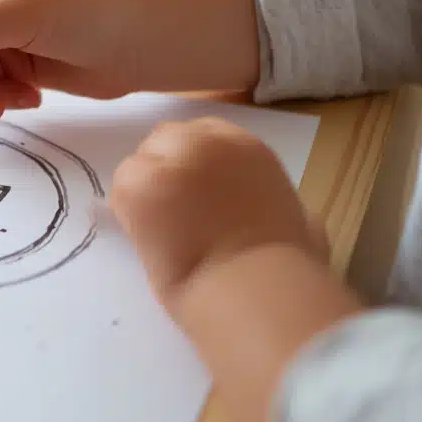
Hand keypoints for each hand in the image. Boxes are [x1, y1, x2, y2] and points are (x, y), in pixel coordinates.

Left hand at [109, 117, 329, 306]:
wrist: (252, 286)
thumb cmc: (286, 265)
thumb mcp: (300, 220)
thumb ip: (274, 203)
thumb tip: (278, 214)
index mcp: (246, 147)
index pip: (206, 134)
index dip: (194, 163)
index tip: (193, 192)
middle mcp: (205, 141)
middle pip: (167, 139)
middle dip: (165, 169)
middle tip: (169, 211)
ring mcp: (168, 159)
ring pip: (140, 163)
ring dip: (145, 191)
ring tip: (159, 231)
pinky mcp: (137, 185)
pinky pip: (121, 189)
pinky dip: (128, 212)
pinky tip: (147, 238)